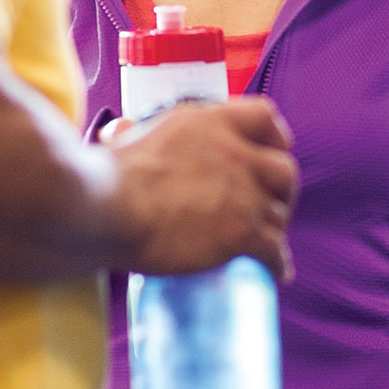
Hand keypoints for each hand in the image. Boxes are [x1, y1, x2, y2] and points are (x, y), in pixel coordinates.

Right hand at [107, 97, 298, 280]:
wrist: (103, 207)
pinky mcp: (242, 232)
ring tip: (265, 241)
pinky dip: (277, 263)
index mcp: (209, 122)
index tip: (268, 154)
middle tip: (267, 205)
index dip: (273, 138)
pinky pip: (274, 250)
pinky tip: (275, 272)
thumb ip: (137, 134)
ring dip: (275, 228)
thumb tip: (119, 134)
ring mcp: (242, 193)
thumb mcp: (129, 139)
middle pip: (284, 169)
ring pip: (280, 212)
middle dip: (281, 191)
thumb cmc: (104, 176)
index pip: (264, 117)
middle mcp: (234, 152)